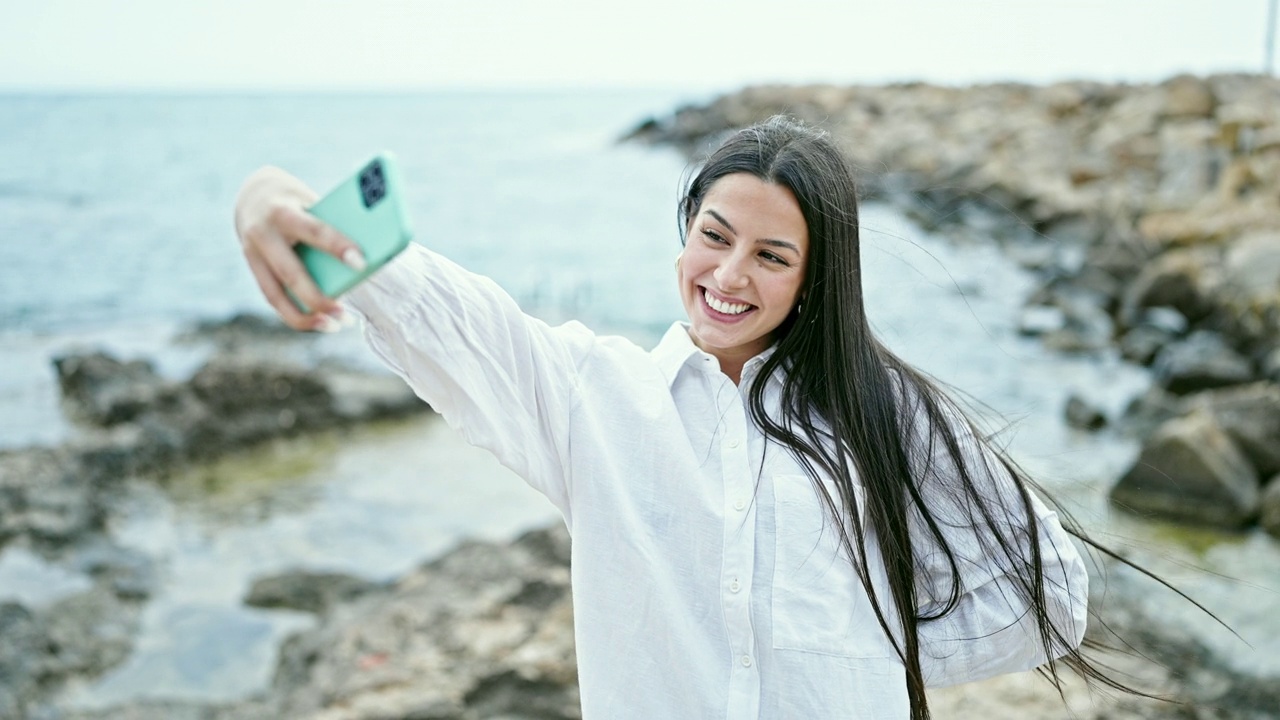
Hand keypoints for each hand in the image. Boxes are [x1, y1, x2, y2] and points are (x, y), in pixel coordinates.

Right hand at [233, 166, 366, 330]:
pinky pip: (272, 298)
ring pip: (276, 294)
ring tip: (334, 326)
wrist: (252, 195)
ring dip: (305, 317)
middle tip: (345, 316)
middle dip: (318, 298)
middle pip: (291, 273)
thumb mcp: (310, 201)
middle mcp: (262, 234)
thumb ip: (330, 224)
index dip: (337, 247)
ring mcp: (252, 254)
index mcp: (282, 211)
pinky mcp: (253, 269)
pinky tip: (318, 322)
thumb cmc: (295, 200)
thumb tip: (368, 252)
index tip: (361, 264)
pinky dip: (294, 314)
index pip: (314, 230)